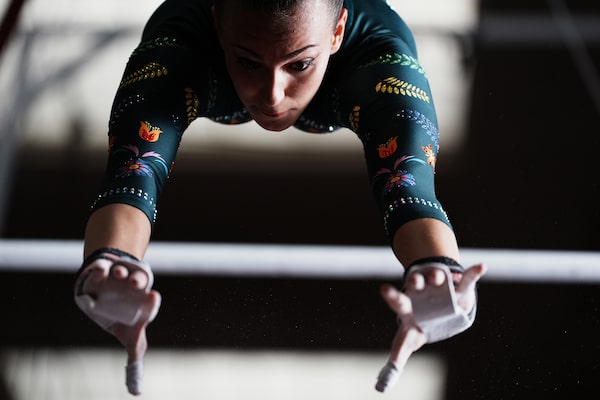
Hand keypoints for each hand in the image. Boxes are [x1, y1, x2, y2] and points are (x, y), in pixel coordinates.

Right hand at [76, 258, 160, 394]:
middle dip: (138, 282)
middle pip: (138, 283)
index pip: (149, 304)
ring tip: (118, 274)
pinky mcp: (102, 272)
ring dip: (121, 273)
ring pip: (122, 273)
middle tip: (137, 284)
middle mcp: (132, 289)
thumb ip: (134, 362)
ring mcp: (118, 279)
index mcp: (142, 304)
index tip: (154, 297)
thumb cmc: (125, 318)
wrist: (112, 296)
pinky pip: (102, 267)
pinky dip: (102, 268)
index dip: (151, 302)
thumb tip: (136, 392)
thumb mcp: (131, 339)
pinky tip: (102, 270)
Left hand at [375, 263, 485, 391]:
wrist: (440, 307)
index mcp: (409, 307)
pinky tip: (482, 267)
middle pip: (415, 285)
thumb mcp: (408, 340)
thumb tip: (379, 388)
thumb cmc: (421, 325)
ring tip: (438, 276)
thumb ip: (396, 359)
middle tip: (412, 282)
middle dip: (414, 282)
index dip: (392, 296)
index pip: (398, 302)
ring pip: (436, 277)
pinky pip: (468, 279)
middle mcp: (421, 291)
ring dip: (436, 276)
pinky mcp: (458, 288)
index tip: (383, 289)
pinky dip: (475, 273)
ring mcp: (439, 287)